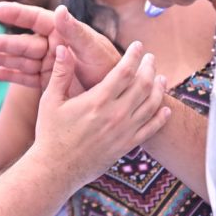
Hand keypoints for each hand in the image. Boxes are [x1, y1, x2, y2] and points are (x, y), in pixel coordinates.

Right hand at [0, 3, 119, 91]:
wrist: (121, 99)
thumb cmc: (111, 68)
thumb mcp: (93, 50)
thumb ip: (75, 32)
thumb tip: (59, 9)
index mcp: (65, 33)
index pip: (36, 19)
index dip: (17, 13)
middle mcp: (56, 46)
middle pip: (26, 42)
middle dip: (5, 43)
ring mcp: (52, 64)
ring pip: (23, 59)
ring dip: (5, 59)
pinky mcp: (51, 82)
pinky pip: (28, 77)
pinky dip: (12, 75)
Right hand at [32, 42, 169, 186]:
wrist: (56, 169)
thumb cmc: (50, 133)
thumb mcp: (51, 100)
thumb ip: (61, 73)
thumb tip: (64, 47)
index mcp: (97, 100)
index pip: (124, 71)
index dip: (134, 56)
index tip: (138, 46)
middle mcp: (115, 115)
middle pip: (143, 85)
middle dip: (149, 67)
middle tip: (151, 58)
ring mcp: (124, 132)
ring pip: (151, 105)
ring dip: (158, 88)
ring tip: (160, 77)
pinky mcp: (126, 146)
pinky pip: (151, 129)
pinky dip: (161, 117)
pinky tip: (165, 108)